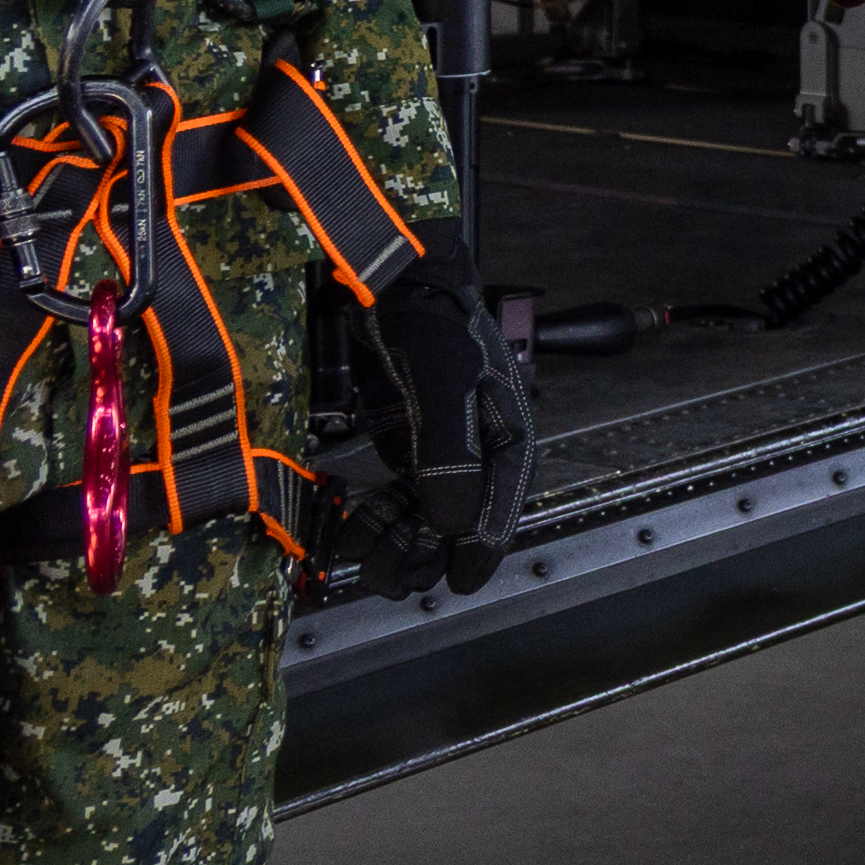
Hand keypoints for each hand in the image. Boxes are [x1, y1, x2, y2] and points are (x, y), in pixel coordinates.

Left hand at [349, 246, 536, 601]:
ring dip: (400, 543)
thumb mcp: (445, 383)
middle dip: (428, 553)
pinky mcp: (406, 443)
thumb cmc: (431, 323)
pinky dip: (380, 519)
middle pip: (458, 518)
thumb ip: (451, 452)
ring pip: (425, 513)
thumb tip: (451, 520)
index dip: (480, 547)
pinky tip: (358, 537)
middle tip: (399, 582)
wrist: (394, 281)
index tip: (461, 583)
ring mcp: (440, 448)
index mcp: (505, 436)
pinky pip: (398, 495)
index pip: (499, 505)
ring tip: (372, 571)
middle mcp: (477, 449)